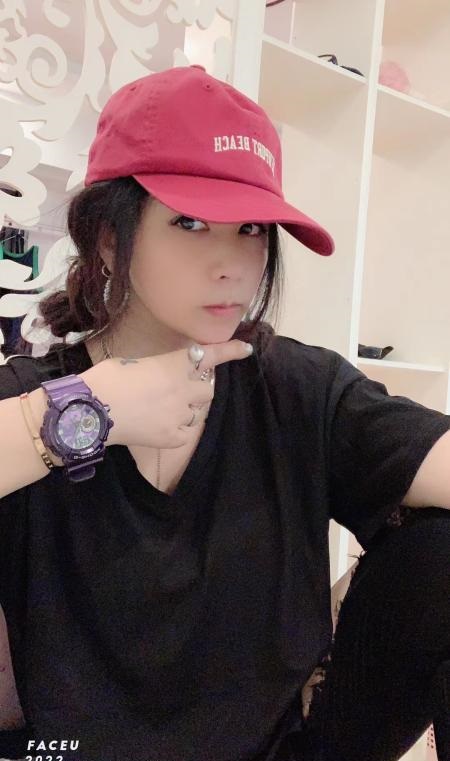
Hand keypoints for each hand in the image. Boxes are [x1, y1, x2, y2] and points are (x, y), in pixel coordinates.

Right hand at [80, 340, 252, 449]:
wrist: (91, 410)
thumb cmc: (106, 379)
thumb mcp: (135, 362)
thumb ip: (159, 366)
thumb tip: (164, 373)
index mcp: (174, 364)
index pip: (210, 355)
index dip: (231, 351)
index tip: (246, 349)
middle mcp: (183, 388)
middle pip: (208, 389)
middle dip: (198, 389)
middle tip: (179, 390)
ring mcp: (179, 414)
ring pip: (197, 411)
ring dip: (186, 409)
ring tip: (161, 410)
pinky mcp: (172, 436)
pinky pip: (186, 432)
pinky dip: (178, 428)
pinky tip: (160, 426)